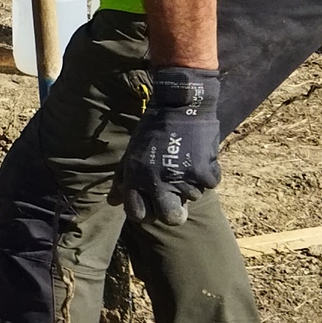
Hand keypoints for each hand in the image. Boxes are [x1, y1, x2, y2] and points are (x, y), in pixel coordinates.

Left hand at [117, 66, 221, 228]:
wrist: (180, 104)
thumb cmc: (153, 129)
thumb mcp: (132, 152)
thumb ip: (122, 179)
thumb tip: (112, 202)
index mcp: (136, 177)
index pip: (138, 214)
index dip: (146, 213)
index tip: (152, 205)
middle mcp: (158, 182)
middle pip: (170, 218)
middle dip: (174, 213)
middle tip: (176, 199)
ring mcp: (182, 178)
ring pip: (192, 197)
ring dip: (191, 184)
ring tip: (186, 162)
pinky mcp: (204, 172)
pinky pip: (209, 183)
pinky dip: (207, 173)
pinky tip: (199, 156)